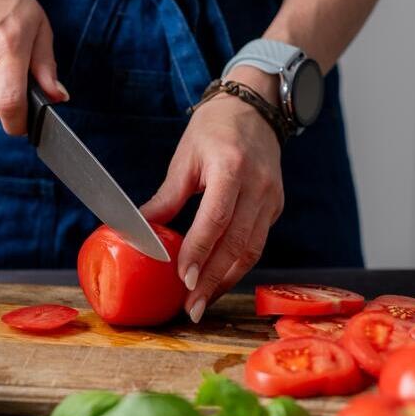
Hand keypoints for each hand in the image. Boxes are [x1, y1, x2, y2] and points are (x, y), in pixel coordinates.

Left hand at [141, 66, 284, 322]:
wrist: (255, 108)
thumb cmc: (215, 129)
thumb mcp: (185, 159)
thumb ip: (166, 198)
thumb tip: (138, 230)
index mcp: (231, 167)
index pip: (217, 219)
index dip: (200, 252)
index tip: (183, 279)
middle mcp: (258, 185)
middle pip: (237, 243)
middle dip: (213, 279)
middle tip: (190, 307)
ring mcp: (271, 198)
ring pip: (252, 250)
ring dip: (226, 281)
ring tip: (201, 302)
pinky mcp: (275, 207)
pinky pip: (257, 243)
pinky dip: (237, 266)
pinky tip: (218, 281)